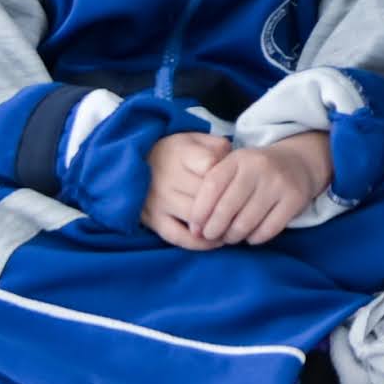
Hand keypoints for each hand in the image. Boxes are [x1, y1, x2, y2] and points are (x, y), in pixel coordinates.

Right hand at [141, 130, 230, 246]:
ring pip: (196, 218)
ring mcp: (159, 201)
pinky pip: (178, 237)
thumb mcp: (196, 139)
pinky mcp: (153, 220)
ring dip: (217, 226)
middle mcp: (167, 177)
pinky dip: (199, 243)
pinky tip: (215, 241)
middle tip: (245, 211)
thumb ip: (218, 146)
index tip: (236, 181)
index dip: (227, 176)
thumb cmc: (177, 152)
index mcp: (180, 153)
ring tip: (235, 227)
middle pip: (206, 196)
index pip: (210, 166)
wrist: (138, 162)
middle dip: (227, 205)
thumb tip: (232, 163)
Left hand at [180, 133, 332, 248]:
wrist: (298, 162)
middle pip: (227, 208)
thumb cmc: (255, 171)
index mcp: (239, 158)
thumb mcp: (234, 168)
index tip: (195, 227)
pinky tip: (250, 235)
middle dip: (213, 229)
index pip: (212, 186)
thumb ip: (213, 191)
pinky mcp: (294, 199)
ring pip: (245, 223)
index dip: (199, 211)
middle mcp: (259, 167)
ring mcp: (278, 183)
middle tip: (211, 236)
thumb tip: (194, 229)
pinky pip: (267, 230)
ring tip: (230, 236)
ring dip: (233, 236)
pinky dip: (254, 238)